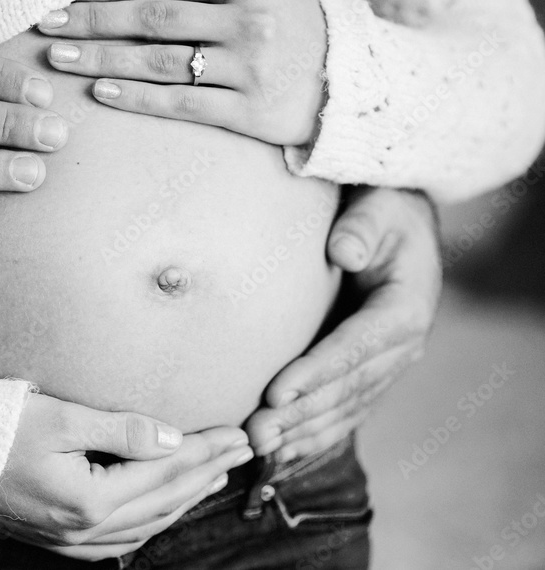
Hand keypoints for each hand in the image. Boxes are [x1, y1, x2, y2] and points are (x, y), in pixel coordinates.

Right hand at [0, 394, 252, 560]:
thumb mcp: (59, 418)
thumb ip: (120, 430)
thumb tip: (171, 438)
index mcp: (90, 499)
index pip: (165, 471)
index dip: (205, 451)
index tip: (237, 433)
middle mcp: (84, 528)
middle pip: (162, 501)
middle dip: (205, 474)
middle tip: (240, 451)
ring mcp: (68, 538)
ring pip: (145, 524)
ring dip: (182, 499)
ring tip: (211, 477)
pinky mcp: (53, 537)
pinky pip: (117, 540)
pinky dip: (148, 522)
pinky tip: (157, 512)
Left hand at [38, 0, 325, 145]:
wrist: (349, 84)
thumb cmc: (299, 20)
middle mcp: (251, 20)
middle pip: (153, 20)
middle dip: (93, 21)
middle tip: (48, 26)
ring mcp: (249, 69)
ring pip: (160, 62)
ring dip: (102, 59)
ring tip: (60, 59)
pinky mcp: (248, 112)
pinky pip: (181, 103)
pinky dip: (138, 98)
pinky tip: (102, 92)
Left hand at [246, 188, 442, 460]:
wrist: (401, 228)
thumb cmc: (383, 212)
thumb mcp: (379, 208)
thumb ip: (361, 228)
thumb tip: (344, 252)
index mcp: (405, 309)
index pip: (355, 348)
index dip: (315, 373)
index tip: (275, 393)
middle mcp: (402, 348)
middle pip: (346, 389)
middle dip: (300, 414)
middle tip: (256, 432)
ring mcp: (387, 366)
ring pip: (343, 409)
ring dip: (302, 432)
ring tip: (260, 447)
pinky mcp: (370, 375)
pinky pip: (344, 412)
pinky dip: (314, 435)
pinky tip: (283, 453)